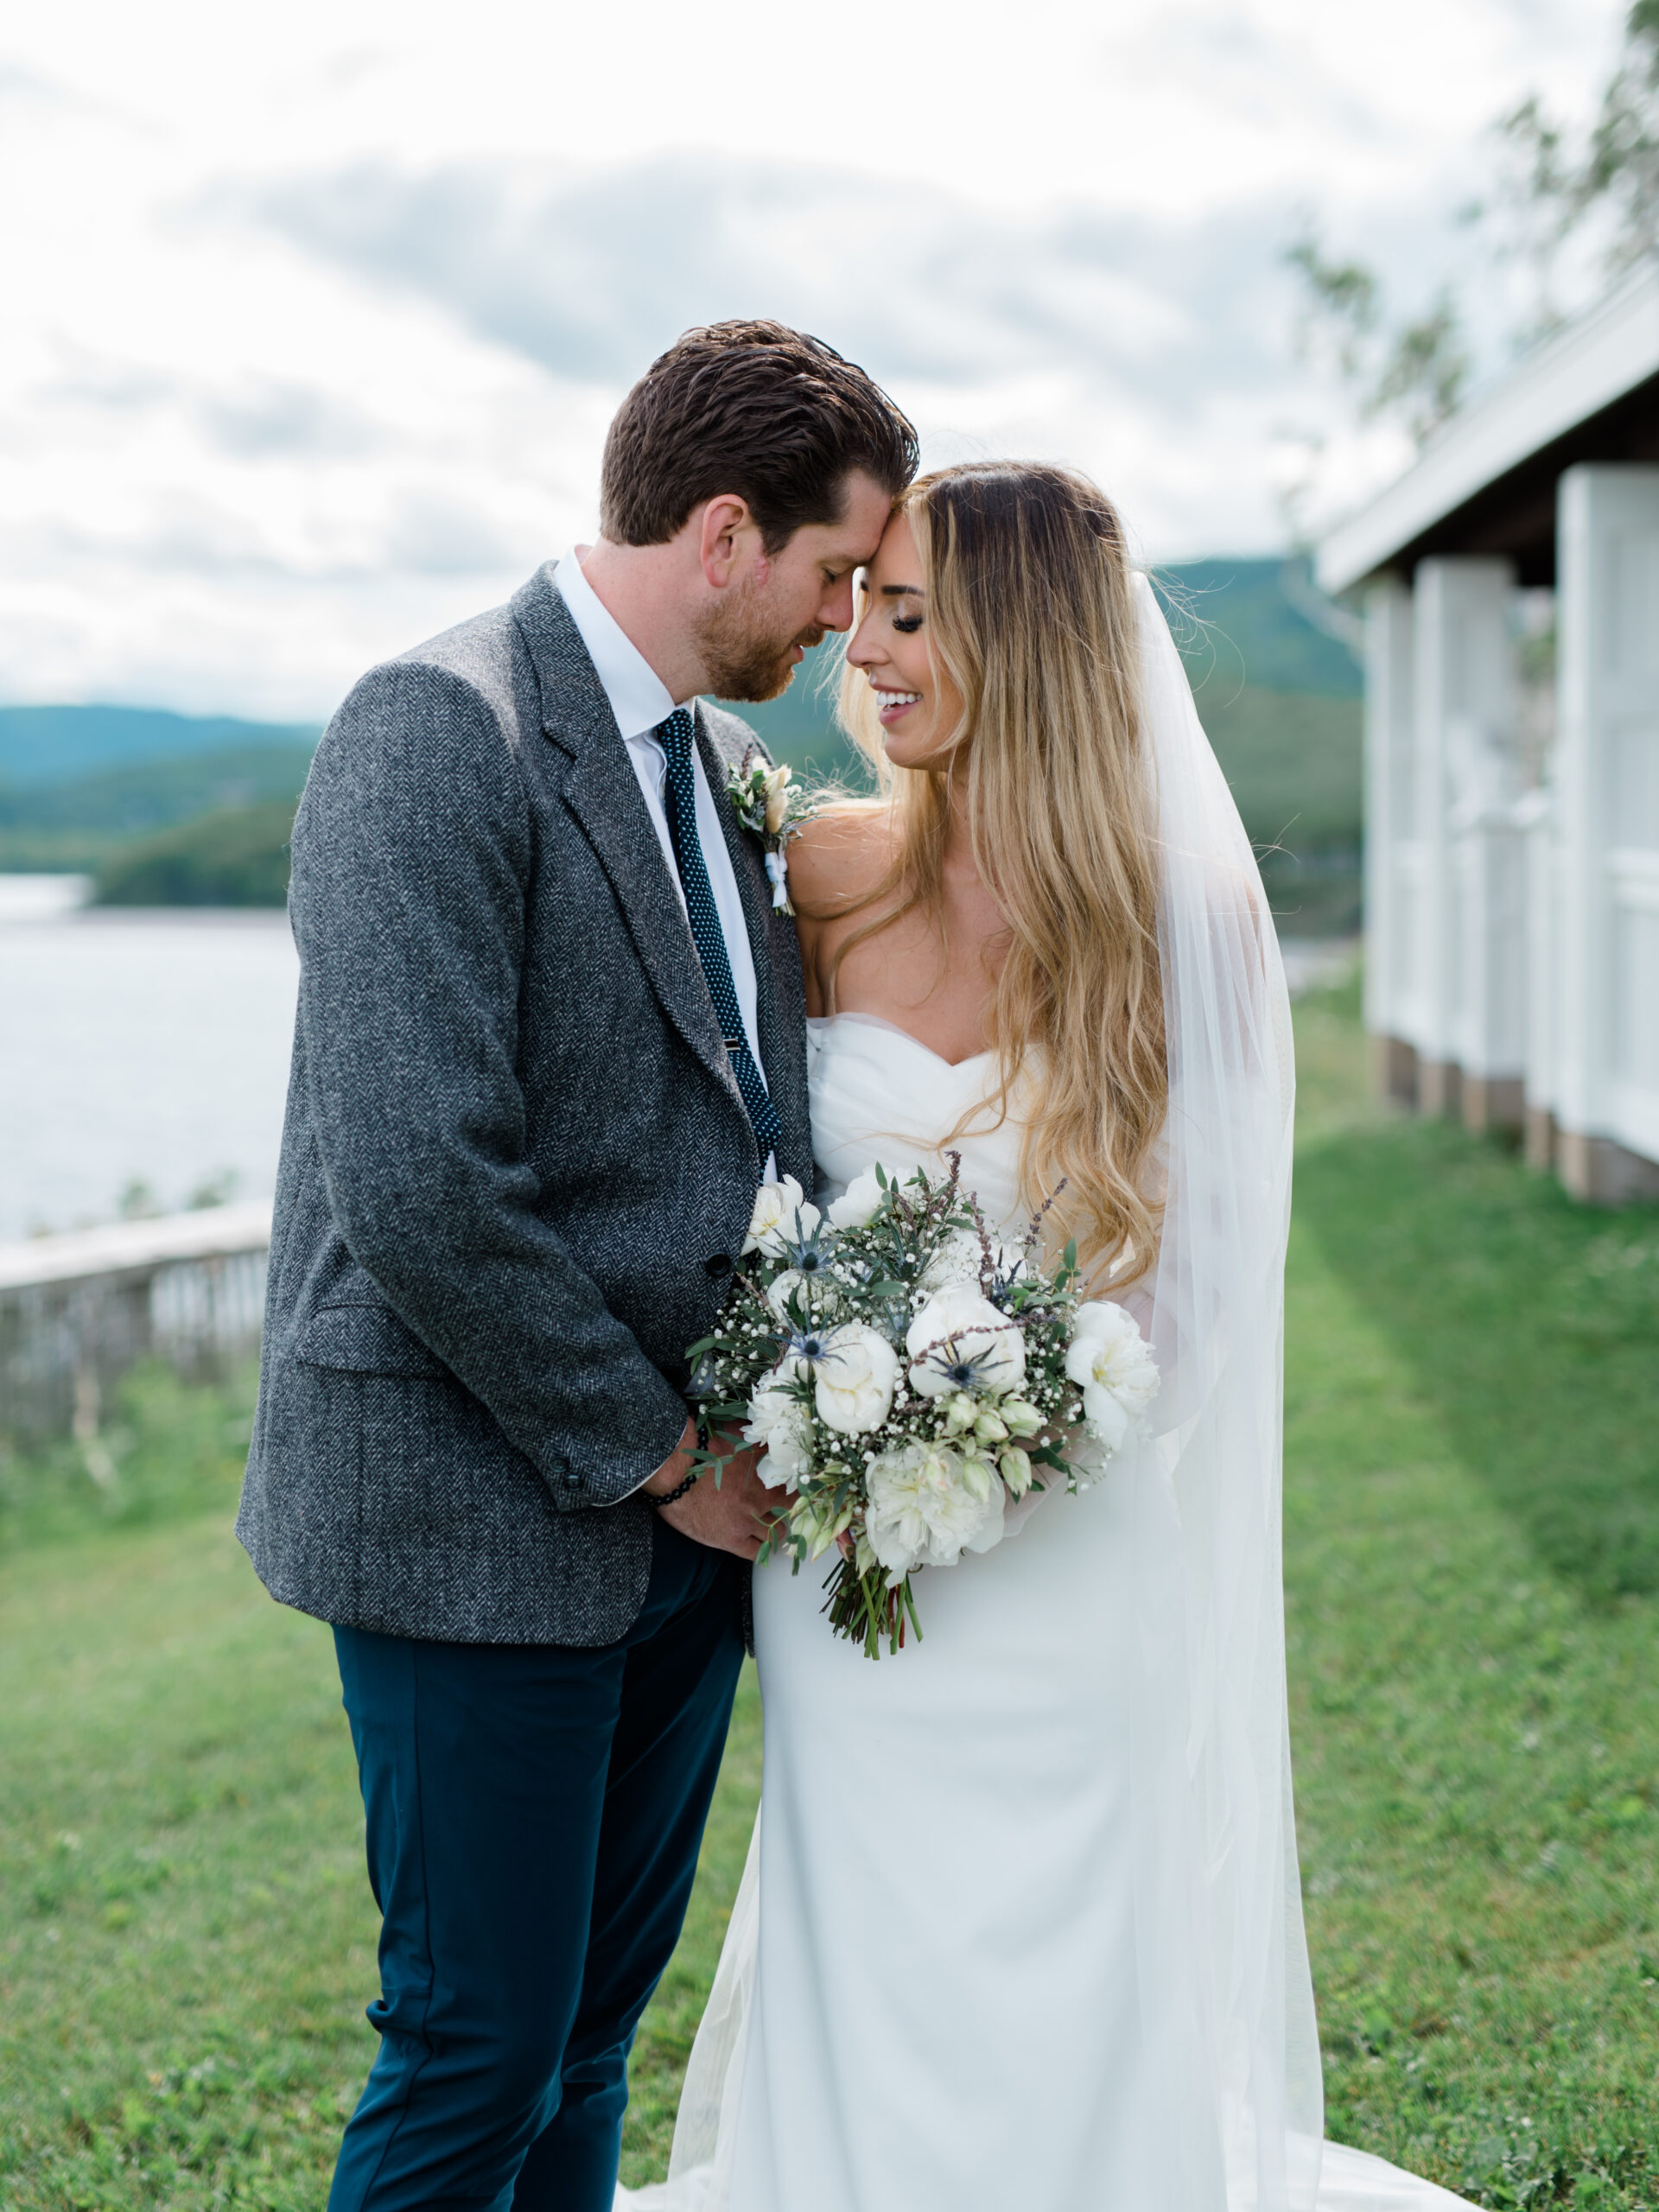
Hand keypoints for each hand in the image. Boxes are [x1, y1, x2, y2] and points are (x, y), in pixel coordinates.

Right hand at [644, 1420, 780, 1560]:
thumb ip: (757, 1437)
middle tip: (780, 1510)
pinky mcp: (730, 1538)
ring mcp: (747, 1520)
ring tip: (771, 1529)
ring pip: (774, 1533)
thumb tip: (770, 1430)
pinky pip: (755, 1552)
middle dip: (786, 1510)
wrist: (675, 1469)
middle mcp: (761, 1497)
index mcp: (765, 1472)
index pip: (794, 1485)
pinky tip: (758, 1546)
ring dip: (775, 1531)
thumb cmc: (701, 1446)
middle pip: (787, 1510)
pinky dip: (760, 1550)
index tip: (792, 1489)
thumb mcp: (736, 1433)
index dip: (794, 1488)